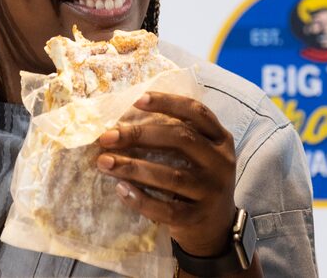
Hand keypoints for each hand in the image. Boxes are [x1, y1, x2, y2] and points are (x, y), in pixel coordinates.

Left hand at [96, 91, 236, 256]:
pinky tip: (121, 190)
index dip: (167, 102)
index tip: (136, 100)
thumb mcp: (199, 153)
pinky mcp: (198, 217)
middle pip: (181, 140)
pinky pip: (167, 209)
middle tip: (107, 137)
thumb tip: (124, 120)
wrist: (216, 226)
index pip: (196, 112)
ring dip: (134, 168)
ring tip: (105, 162)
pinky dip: (142, 199)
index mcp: (220, 139)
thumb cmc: (196, 179)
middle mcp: (221, 163)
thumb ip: (176, 135)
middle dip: (140, 135)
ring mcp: (212, 191)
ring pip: (171, 176)